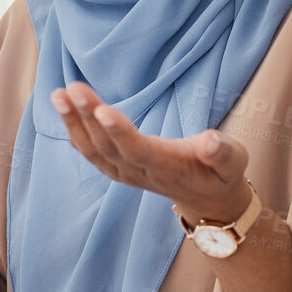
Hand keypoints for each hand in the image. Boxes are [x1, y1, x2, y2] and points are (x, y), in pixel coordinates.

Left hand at [51, 82, 249, 224]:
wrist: (207, 201)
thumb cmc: (221, 174)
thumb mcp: (233, 162)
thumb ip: (222, 153)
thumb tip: (211, 140)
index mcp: (168, 166)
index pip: (138, 150)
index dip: (119, 132)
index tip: (102, 109)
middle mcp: (140, 172)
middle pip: (108, 146)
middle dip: (88, 118)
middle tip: (71, 89)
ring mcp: (126, 172)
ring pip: (93, 150)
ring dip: (73, 123)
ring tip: (58, 95)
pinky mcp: (119, 168)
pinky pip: (91, 153)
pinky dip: (74, 133)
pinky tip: (63, 111)